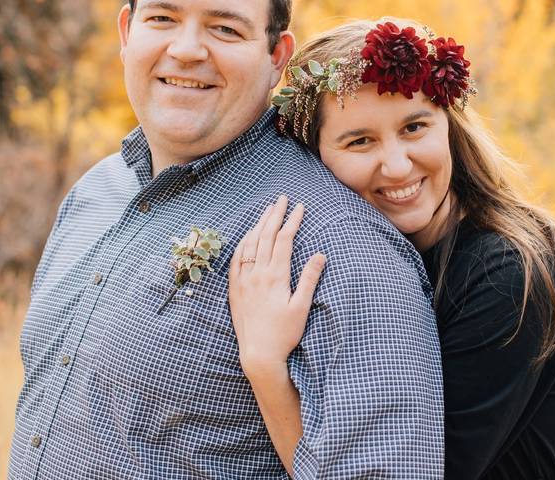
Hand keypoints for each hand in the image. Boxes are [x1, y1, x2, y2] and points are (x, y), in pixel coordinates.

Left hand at [228, 195, 325, 379]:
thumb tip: (320, 255)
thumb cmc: (284, 334)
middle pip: (266, 236)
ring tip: (266, 210)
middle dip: (275, 215)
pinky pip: (236, 259)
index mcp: (275, 276)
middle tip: (282, 199)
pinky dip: (243, 243)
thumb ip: (309, 279)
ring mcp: (243, 280)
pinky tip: (248, 236)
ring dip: (258, 224)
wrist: (258, 354)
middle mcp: (256, 274)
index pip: (284, 240)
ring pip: (249, 244)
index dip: (292, 221)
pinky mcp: (234, 289)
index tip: (300, 207)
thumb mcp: (301, 307)